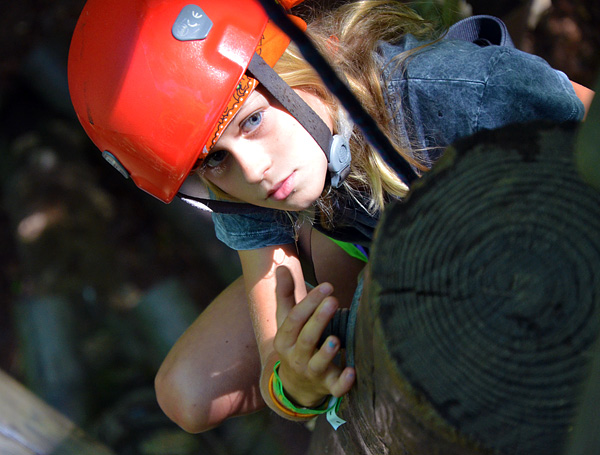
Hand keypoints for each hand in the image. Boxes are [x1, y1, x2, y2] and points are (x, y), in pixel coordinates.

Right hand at [273, 266, 354, 407]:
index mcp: (285, 339)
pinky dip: (343, 383)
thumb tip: (281, 267)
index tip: (327, 287)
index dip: (309, 303)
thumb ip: (285, 294)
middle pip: (306, 339)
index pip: (294, 319)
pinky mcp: (328, 387)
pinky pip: (335, 388)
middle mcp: (296, 357)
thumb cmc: (294, 345)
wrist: (296, 387)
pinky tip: (352, 372)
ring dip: (326, 353)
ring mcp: (312, 373)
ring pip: (317, 364)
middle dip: (319, 320)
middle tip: (333, 301)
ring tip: (336, 339)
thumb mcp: (285, 322)